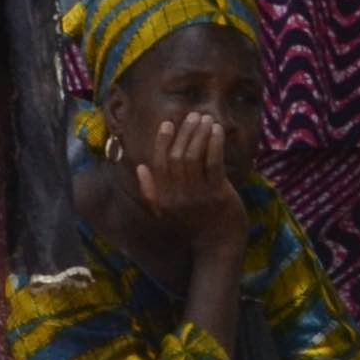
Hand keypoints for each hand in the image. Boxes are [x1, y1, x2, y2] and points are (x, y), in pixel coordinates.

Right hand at [127, 109, 249, 246]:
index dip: (161, 141)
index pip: (158, 163)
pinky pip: (213, 163)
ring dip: (199, 134)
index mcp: (163, 197)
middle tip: (192, 115)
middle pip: (176, 156)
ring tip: (205, 118)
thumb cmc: (194, 224)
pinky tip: (217, 131)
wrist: (218, 244)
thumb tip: (141, 168)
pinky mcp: (217, 194)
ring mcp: (197, 195)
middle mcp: (177, 195)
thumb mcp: (167, 210)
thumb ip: (152, 191)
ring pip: (193, 157)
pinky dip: (214, 144)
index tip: (168, 123)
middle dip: (184, 132)